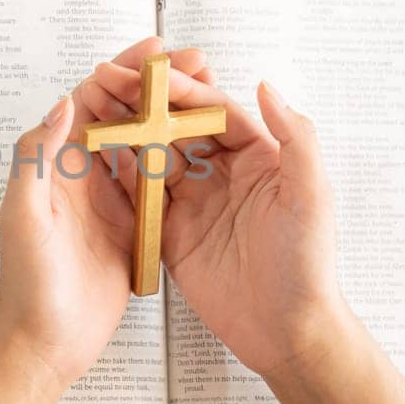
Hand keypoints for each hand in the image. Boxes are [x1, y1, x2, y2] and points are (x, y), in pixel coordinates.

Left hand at [0, 36, 209, 383]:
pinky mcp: (130, 227)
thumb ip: (37, 157)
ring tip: (210, 89)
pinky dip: (180, 159)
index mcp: (54, 164)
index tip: (155, 50)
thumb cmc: (27, 283)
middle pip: (121, 114)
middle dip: (154, 84)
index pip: (88, 101)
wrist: (45, 342)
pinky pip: (158, 183)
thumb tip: (64, 102)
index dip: (121, 72)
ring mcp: (108, 200)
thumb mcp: (24, 215)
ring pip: (143, 143)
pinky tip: (209, 145)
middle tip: (195, 59)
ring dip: (171, 114)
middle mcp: (81, 175)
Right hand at [79, 54, 348, 376]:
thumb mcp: (311, 195)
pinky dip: (120, 175)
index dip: (182, 89)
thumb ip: (295, 138)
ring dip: (126, 130)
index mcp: (258, 157)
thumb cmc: (308, 264)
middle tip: (108, 77)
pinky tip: (96, 154)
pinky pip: (142, 198)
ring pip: (154, 156)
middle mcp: (223, 174)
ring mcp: (194, 203)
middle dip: (144, 101)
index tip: (151, 72)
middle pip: (177, 127)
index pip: (214, 111)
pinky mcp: (171, 234)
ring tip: (93, 105)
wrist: (286, 331)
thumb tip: (267, 85)